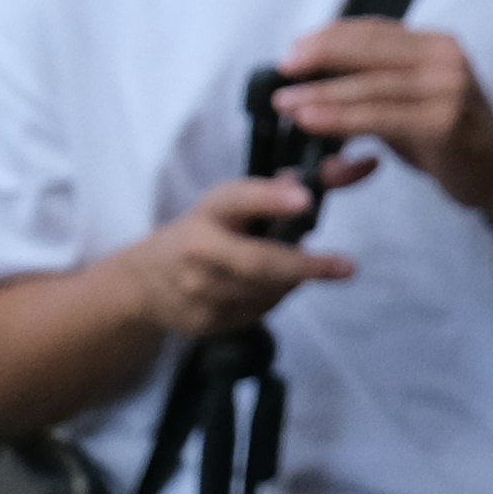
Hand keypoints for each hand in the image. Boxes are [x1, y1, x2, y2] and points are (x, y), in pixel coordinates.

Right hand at [129, 173, 364, 338]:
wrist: (146, 282)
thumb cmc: (205, 230)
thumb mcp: (231, 203)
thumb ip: (279, 191)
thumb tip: (337, 170)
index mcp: (207, 212)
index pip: (238, 200)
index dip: (271, 199)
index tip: (305, 200)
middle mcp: (197, 251)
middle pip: (256, 262)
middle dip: (304, 266)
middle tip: (346, 266)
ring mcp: (197, 292)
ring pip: (263, 292)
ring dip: (293, 282)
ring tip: (303, 269)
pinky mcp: (204, 323)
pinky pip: (255, 312)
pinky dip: (274, 298)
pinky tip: (271, 287)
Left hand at [271, 23, 492, 229]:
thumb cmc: (449, 135)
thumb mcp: (415, 99)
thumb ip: (378, 84)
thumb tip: (317, 78)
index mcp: (436, 44)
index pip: (374, 29)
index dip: (329, 36)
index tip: (292, 50)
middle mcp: (444, 57)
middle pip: (369, 49)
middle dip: (319, 57)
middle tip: (281, 70)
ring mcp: (446, 88)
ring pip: (370, 85)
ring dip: (321, 93)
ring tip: (285, 103)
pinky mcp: (442, 122)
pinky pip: (380, 118)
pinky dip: (341, 118)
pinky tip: (312, 122)